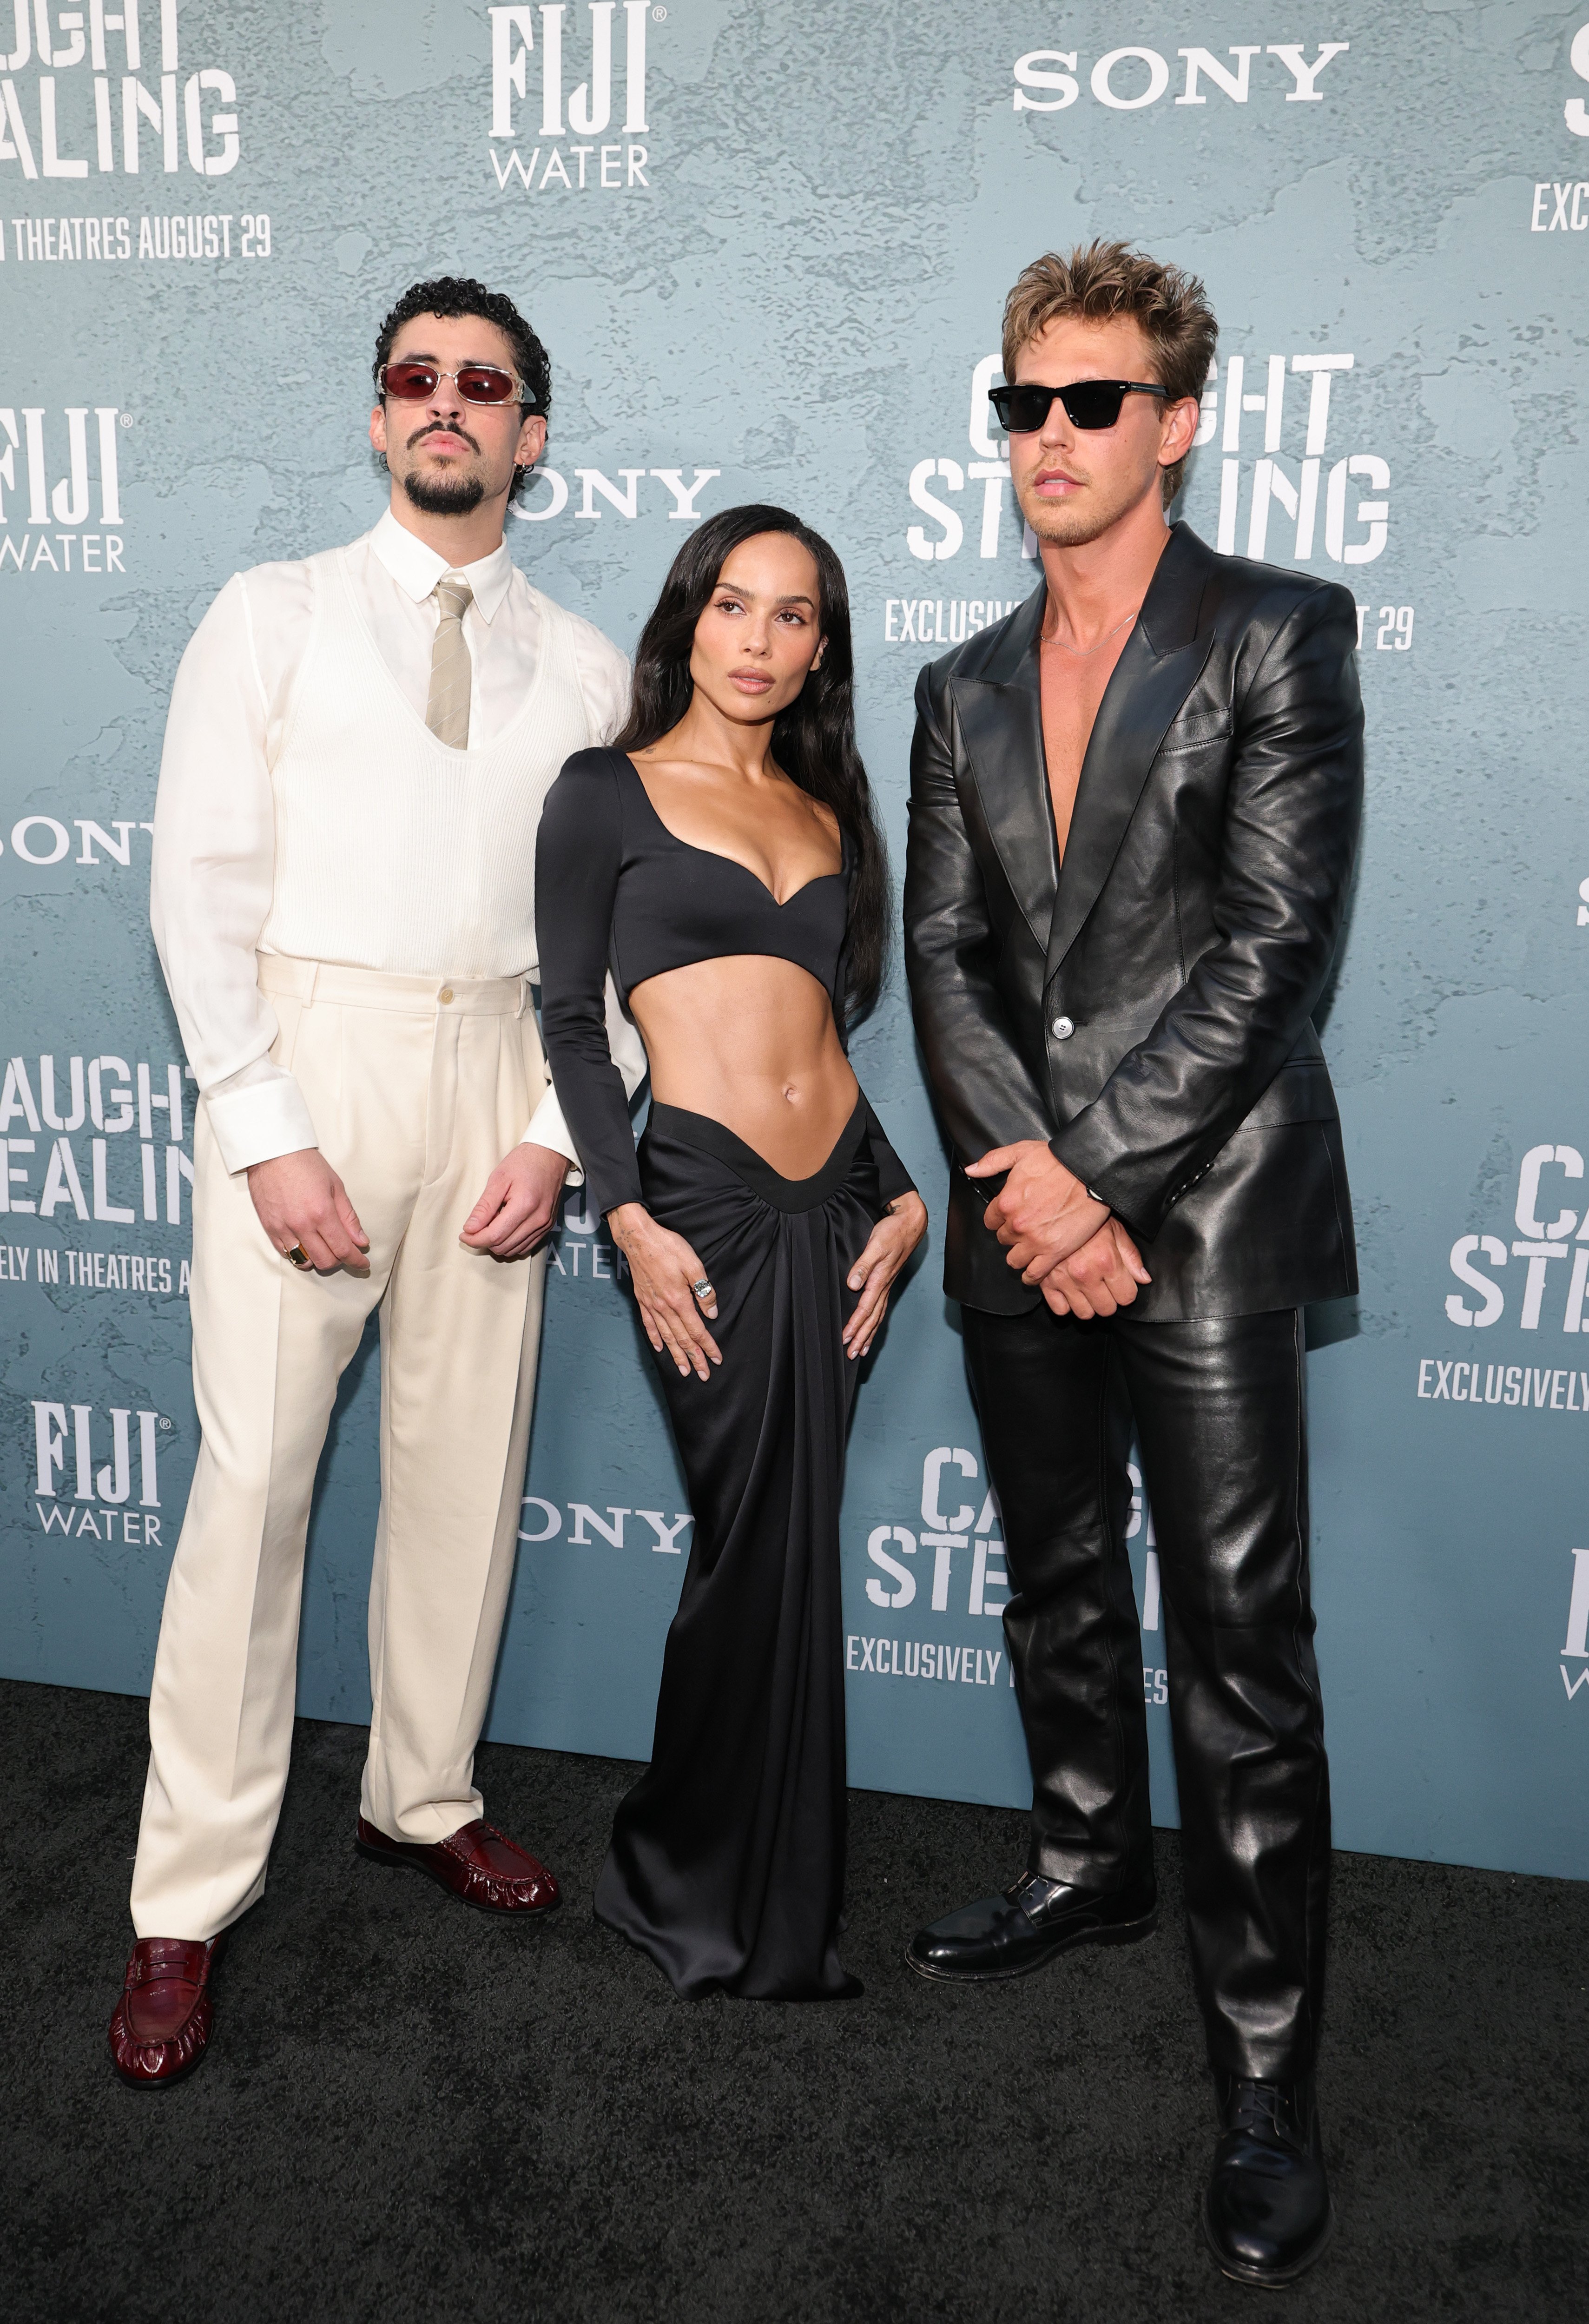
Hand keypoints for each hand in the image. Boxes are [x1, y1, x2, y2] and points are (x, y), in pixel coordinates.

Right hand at [247, 1148, 369, 1274]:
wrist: (272, 1152)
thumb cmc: (305, 1164)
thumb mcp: (336, 1186)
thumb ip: (349, 1217)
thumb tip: (361, 1241)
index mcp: (322, 1213)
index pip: (343, 1249)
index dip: (356, 1261)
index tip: (362, 1264)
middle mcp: (302, 1225)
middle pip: (325, 1260)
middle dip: (339, 1261)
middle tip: (345, 1252)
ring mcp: (283, 1228)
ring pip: (304, 1261)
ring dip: (319, 1260)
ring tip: (325, 1248)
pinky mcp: (269, 1228)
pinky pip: (286, 1253)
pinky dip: (299, 1255)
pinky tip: (307, 1245)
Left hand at [460, 1142, 568, 1260]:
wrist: (551, 1155)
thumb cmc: (525, 1162)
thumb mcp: (499, 1179)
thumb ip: (484, 1206)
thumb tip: (470, 1228)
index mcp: (524, 1205)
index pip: (494, 1236)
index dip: (475, 1239)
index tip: (464, 1234)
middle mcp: (538, 1219)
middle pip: (503, 1246)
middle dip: (484, 1241)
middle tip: (476, 1226)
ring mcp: (545, 1224)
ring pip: (513, 1250)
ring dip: (497, 1242)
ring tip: (492, 1223)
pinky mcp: (548, 1226)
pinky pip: (526, 1246)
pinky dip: (511, 1242)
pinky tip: (505, 1227)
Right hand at [608, 1202, 721, 1379]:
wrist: (638, 1238)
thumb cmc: (667, 1247)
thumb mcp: (693, 1265)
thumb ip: (703, 1291)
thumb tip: (711, 1314)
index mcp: (679, 1300)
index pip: (697, 1330)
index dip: (708, 1346)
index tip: (716, 1359)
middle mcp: (664, 1307)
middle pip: (682, 1339)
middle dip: (694, 1358)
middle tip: (703, 1375)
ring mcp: (651, 1305)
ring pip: (666, 1336)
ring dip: (676, 1355)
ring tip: (683, 1370)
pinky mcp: (642, 1300)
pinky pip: (649, 1325)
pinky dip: (655, 1338)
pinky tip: (660, 1348)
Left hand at [842, 1191, 927, 1360]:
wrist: (910, 1222)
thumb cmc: (892, 1232)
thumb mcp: (876, 1245)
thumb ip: (863, 1265)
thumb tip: (853, 1285)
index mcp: (880, 1280)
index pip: (865, 1308)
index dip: (855, 1325)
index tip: (845, 1339)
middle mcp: (885, 1286)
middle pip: (873, 1318)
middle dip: (862, 1337)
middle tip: (852, 1355)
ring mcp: (888, 1285)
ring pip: (878, 1315)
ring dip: (869, 1333)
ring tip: (862, 1350)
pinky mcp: (888, 1280)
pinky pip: (881, 1307)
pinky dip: (875, 1321)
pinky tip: (872, 1326)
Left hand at [968, 1139, 1107, 1282]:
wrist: (1091, 1172)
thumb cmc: (1059, 1161)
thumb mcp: (1021, 1151)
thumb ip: (992, 1162)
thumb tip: (971, 1170)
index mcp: (1006, 1202)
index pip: (990, 1221)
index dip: (1001, 1219)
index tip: (1011, 1217)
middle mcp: (1017, 1224)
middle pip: (1003, 1239)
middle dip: (1012, 1235)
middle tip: (1027, 1228)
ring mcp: (1034, 1241)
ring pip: (1014, 1260)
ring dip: (1020, 1255)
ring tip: (1030, 1249)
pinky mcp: (1054, 1252)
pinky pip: (1033, 1274)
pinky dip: (1031, 1276)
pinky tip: (1033, 1272)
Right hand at [1038, 1218, 1150, 1318]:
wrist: (1052, 1208)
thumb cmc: (1086, 1218)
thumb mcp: (1115, 1230)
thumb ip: (1131, 1256)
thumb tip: (1143, 1279)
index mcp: (1106, 1261)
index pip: (1127, 1297)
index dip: (1126, 1291)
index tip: (1122, 1284)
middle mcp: (1085, 1274)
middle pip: (1107, 1309)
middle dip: (1109, 1300)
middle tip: (1105, 1286)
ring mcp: (1064, 1280)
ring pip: (1085, 1313)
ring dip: (1089, 1304)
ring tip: (1088, 1289)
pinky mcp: (1046, 1283)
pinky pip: (1060, 1309)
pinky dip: (1066, 1303)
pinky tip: (1071, 1291)